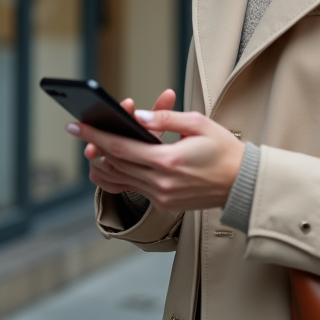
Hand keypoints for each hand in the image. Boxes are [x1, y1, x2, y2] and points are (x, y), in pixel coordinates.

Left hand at [67, 92, 244, 211]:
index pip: (120, 148)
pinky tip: (109, 165)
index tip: (77, 125)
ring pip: (120, 179)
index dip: (95, 135)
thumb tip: (138, 117)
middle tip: (80, 130)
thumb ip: (167, 119)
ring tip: (92, 146)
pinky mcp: (164, 203)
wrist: (243, 183)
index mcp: (168, 161)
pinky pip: (132, 189)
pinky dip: (118, 176)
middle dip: (94, 145)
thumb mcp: (199, 124)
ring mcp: (161, 196)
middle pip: (115, 163)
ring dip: (104, 162)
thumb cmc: (224, 150)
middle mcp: (161, 183)